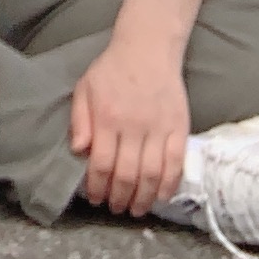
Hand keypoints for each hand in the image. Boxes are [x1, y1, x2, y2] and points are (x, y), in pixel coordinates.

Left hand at [70, 36, 190, 215]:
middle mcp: (133, 126)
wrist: (148, 49)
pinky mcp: (179, 128)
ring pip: (152, 174)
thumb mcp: (85, 88)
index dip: (98, 186)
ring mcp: (159, 129)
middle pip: (127, 174)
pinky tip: (161, 196)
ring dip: (144, 198)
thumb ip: (80, 120)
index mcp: (107, 117)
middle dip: (119, 197)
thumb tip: (79, 151)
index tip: (96, 199)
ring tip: (137, 209)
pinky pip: (176, 163)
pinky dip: (170, 184)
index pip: (102, 163)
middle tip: (116, 209)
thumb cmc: (112, 69)